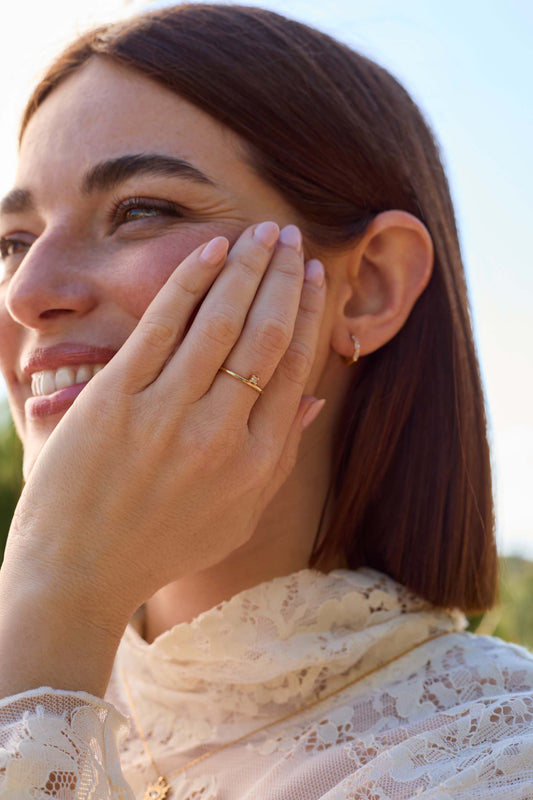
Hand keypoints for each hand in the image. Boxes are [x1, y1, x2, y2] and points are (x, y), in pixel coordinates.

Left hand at [2, 222, 325, 642]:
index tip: (311, 276)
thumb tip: (313, 399)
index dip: (307, 313)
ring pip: (221, 321)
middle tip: (292, 236)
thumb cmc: (161, 547)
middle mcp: (221, 435)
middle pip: (265, 335)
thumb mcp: (237, 517)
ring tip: (262, 232)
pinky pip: (161, 326)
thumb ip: (280, 458)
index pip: (293, 368)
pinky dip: (190, 281)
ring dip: (247, 267)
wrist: (79, 575)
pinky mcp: (115, 400)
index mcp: (257, 464)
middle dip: (283, 277)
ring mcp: (166, 415)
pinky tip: (211, 251)